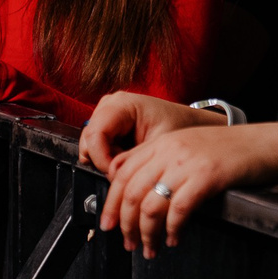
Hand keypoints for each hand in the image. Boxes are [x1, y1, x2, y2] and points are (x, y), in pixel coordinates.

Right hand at [79, 92, 221, 171]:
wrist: (188, 125)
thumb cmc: (179, 128)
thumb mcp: (158, 146)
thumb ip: (131, 160)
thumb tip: (112, 175)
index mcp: (121, 104)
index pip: (96, 134)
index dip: (102, 159)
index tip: (116, 174)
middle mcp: (110, 105)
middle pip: (89, 140)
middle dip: (105, 160)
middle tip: (129, 165)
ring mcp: (106, 114)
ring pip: (89, 145)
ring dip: (106, 159)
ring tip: (131, 158)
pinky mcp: (107, 125)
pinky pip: (96, 147)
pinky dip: (108, 157)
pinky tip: (127, 155)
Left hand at [99, 123, 277, 255]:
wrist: (266, 145)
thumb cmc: (230, 151)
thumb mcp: (188, 146)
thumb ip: (159, 159)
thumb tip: (130, 186)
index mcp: (162, 142)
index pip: (122, 173)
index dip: (111, 203)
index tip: (109, 224)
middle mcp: (170, 149)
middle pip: (132, 192)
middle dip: (126, 224)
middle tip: (129, 244)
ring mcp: (188, 162)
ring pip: (151, 204)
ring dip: (147, 233)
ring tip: (151, 248)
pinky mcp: (207, 176)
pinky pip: (179, 210)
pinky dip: (172, 230)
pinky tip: (175, 239)